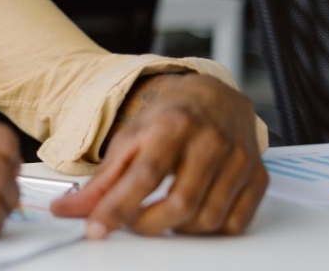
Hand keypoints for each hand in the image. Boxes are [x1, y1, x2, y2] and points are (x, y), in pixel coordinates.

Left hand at [50, 73, 266, 237]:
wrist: (214, 97)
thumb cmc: (169, 118)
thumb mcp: (129, 139)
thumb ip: (102, 179)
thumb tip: (70, 209)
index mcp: (172, 126)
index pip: (143, 176)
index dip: (117, 207)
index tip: (95, 229)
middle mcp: (210, 142)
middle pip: (180, 203)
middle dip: (148, 224)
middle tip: (131, 223)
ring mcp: (239, 160)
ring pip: (208, 218)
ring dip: (176, 228)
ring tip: (159, 215)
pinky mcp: (258, 177)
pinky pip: (235, 223)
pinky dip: (208, 230)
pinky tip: (191, 216)